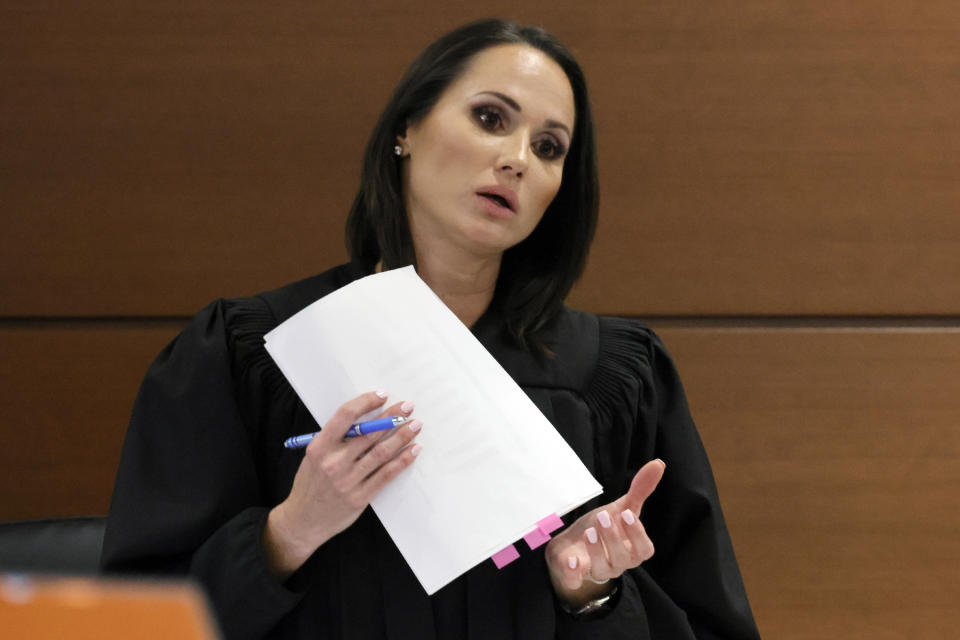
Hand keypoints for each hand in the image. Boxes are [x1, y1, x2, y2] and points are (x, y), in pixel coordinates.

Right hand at [264, 391, 422, 576]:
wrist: (303, 521)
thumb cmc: (311, 484)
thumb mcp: (314, 456)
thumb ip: (336, 440)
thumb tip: (368, 419)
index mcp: (319, 447)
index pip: (345, 416)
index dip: (366, 403)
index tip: (382, 395)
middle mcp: (333, 462)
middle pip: (369, 433)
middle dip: (392, 417)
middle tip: (408, 407)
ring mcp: (348, 481)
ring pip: (381, 453)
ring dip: (402, 436)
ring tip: (415, 425)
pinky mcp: (360, 497)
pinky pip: (386, 474)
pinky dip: (402, 460)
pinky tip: (413, 450)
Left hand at [545, 459, 664, 606]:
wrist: (571, 545)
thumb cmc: (602, 528)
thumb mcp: (620, 508)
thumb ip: (639, 490)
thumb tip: (659, 463)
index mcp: (632, 550)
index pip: (644, 550)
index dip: (637, 534)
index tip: (627, 514)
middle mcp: (617, 564)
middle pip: (623, 559)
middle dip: (613, 538)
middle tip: (603, 516)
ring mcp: (596, 572)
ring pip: (601, 570)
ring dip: (596, 551)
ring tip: (589, 530)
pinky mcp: (573, 577)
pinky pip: (575, 581)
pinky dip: (573, 572)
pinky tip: (572, 559)